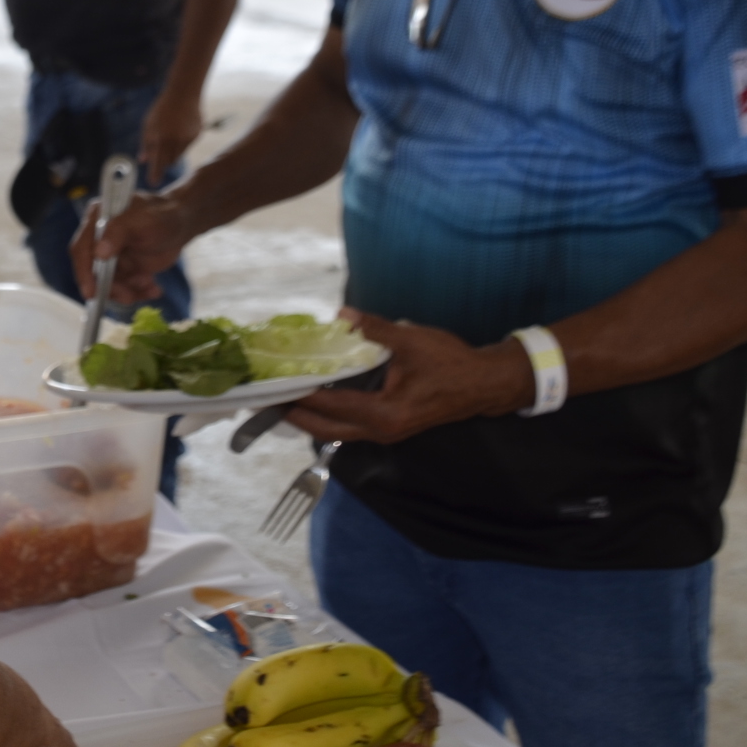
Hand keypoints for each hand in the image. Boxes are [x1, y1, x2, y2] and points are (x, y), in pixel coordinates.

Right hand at [70, 187, 193, 303]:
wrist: (182, 222)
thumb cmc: (161, 214)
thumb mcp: (140, 220)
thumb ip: (118, 233)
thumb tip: (98, 253)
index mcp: (97, 222)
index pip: (81, 250)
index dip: (84, 272)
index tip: (91, 292)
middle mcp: (100, 241)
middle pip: (94, 272)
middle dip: (110, 287)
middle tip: (128, 296)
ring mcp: (112, 257)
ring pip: (110, 285)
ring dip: (128, 291)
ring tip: (150, 286)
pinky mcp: (125, 270)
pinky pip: (126, 289)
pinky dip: (139, 293)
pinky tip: (154, 289)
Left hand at [139, 89, 201, 183]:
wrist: (183, 94)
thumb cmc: (161, 109)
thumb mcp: (148, 125)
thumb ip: (146, 144)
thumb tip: (143, 160)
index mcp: (161, 139)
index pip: (158, 163)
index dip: (155, 175)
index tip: (153, 183)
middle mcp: (176, 141)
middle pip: (170, 162)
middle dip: (164, 161)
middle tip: (161, 153)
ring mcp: (188, 139)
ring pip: (180, 154)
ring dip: (173, 150)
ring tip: (170, 134)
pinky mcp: (197, 135)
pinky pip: (188, 145)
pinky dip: (183, 142)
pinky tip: (181, 128)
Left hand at [283, 310, 533, 444]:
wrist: (483, 384)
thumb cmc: (451, 364)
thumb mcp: (411, 341)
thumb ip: (374, 329)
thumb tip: (342, 314)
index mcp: (384, 414)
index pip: (330, 406)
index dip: (298, 397)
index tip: (271, 388)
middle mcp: (381, 430)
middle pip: (325, 428)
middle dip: (294, 415)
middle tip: (264, 401)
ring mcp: (385, 432)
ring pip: (335, 430)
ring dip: (308, 417)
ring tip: (281, 399)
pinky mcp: (389, 426)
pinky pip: (348, 424)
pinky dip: (327, 414)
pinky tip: (313, 398)